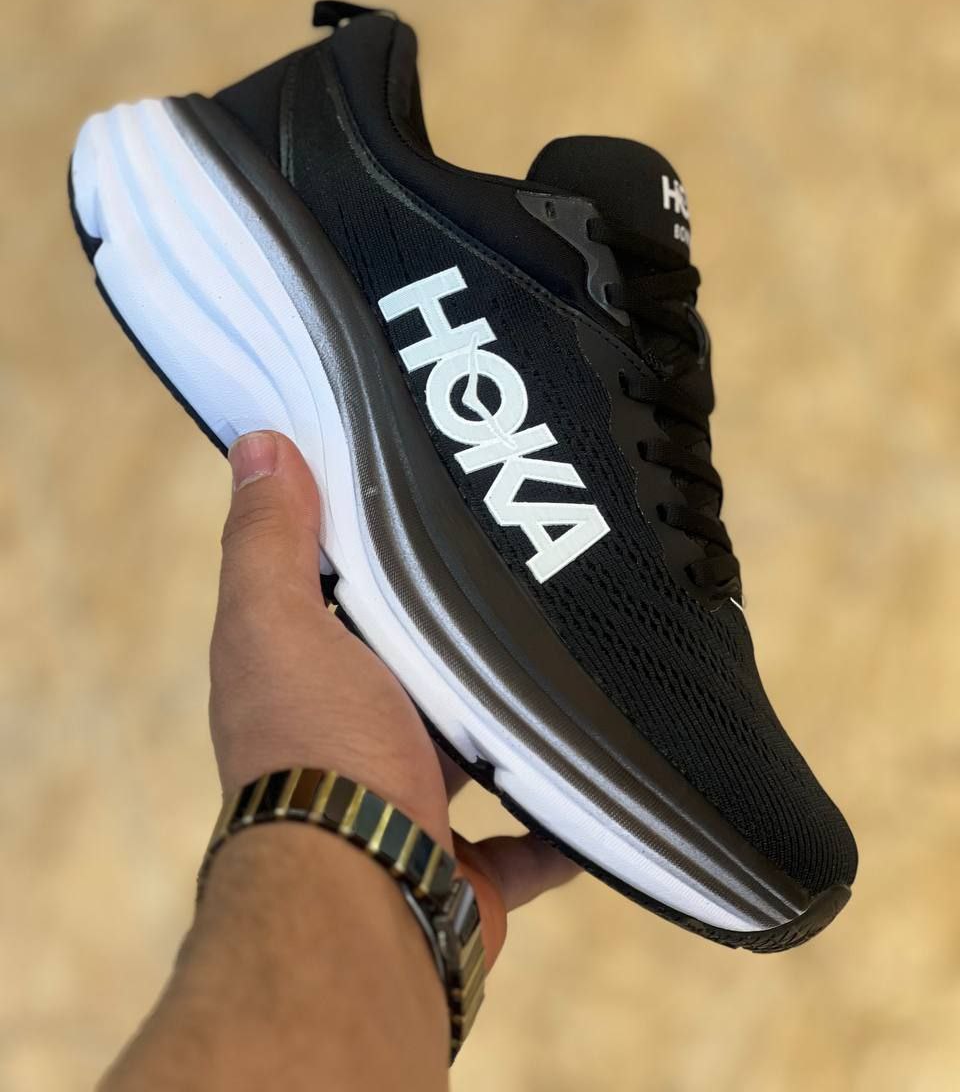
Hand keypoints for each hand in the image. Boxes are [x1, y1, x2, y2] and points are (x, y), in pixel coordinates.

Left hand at [210, 430, 578, 966]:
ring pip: (474, 751)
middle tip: (535, 568)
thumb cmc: (320, 749)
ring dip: (513, 720)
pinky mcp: (467, 870)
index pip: (336, 597)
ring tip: (580, 656)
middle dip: (459, 635)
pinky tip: (606, 769)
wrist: (365, 901)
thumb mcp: (280, 624)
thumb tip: (258, 443)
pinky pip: (530, 838)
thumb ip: (269, 542)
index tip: (434, 494)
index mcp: (303, 679)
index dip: (372, 547)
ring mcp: (411, 809)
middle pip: (412, 672)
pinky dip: (561, 820)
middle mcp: (350, 742)